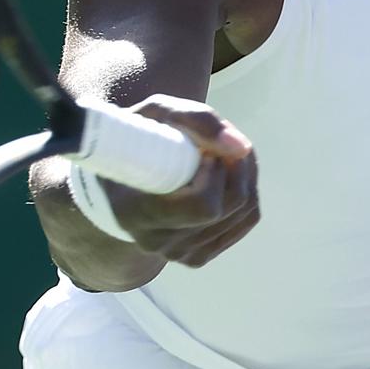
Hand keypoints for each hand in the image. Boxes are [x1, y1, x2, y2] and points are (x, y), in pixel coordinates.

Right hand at [100, 95, 259, 265]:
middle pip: (227, 208)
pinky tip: (229, 174)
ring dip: (246, 176)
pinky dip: (248, 192)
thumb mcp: (157, 113)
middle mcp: (157, 241)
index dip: (216, 174)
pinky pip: (246, 221)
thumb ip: (197, 121)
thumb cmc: (137, 140)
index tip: (205, 152)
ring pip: (243, 213)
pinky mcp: (198, 255)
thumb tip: (242, 148)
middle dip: (238, 168)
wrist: (120, 178)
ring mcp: (178, 253)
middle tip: (222, 145)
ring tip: (225, 154)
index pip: (202, 207)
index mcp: (137, 212)